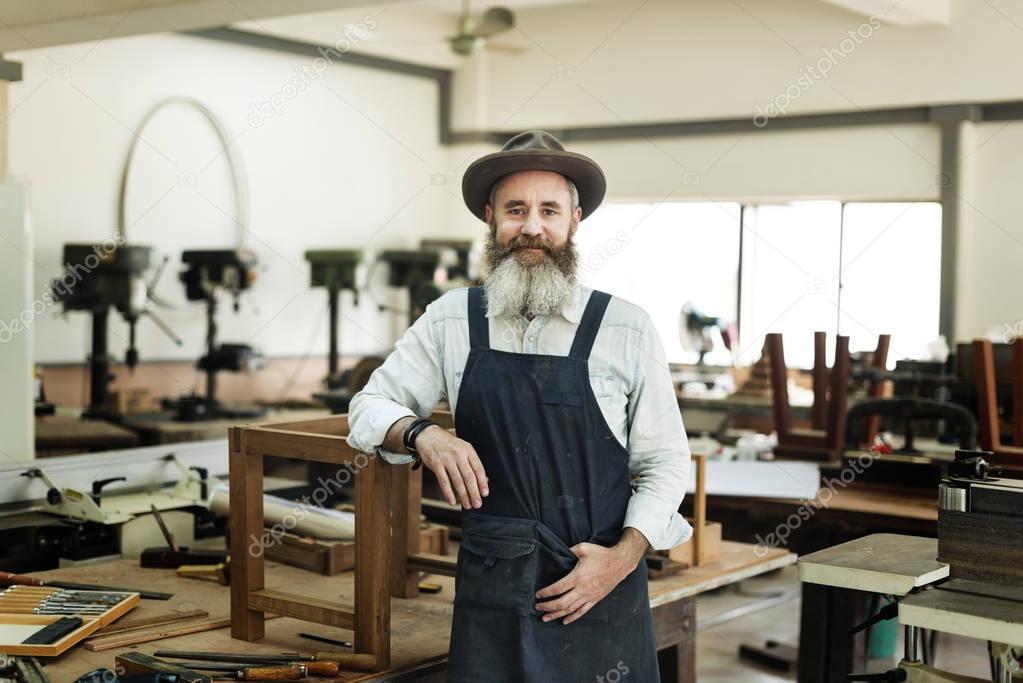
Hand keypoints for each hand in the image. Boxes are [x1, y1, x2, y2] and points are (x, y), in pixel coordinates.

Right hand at [415, 426, 488, 508]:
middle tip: (477, 504)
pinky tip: (452, 501)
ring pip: (457, 480)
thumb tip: (485, 480)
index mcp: (468, 450)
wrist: (428, 435)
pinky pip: (443, 481)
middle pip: (469, 476)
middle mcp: (459, 454)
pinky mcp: (436, 464)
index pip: (478, 468)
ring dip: (463, 495)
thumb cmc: (448, 444)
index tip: (485, 493)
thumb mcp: (463, 449)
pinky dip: (448, 493)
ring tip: (467, 505)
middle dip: (474, 492)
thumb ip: (473, 463)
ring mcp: (447, 459)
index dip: (482, 482)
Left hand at [534, 529, 648, 623]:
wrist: (620, 563)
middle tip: (538, 608)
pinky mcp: (595, 599)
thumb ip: (569, 551)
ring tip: (546, 618)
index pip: (558, 588)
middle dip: (548, 607)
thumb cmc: (601, 554)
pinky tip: (564, 621)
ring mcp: (589, 596)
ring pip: (570, 609)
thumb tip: (560, 554)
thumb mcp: (583, 548)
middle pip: (561, 603)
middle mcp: (582, 589)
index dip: (546, 593)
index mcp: (577, 577)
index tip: (537, 595)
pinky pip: (582, 611)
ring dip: (557, 614)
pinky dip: (572, 617)